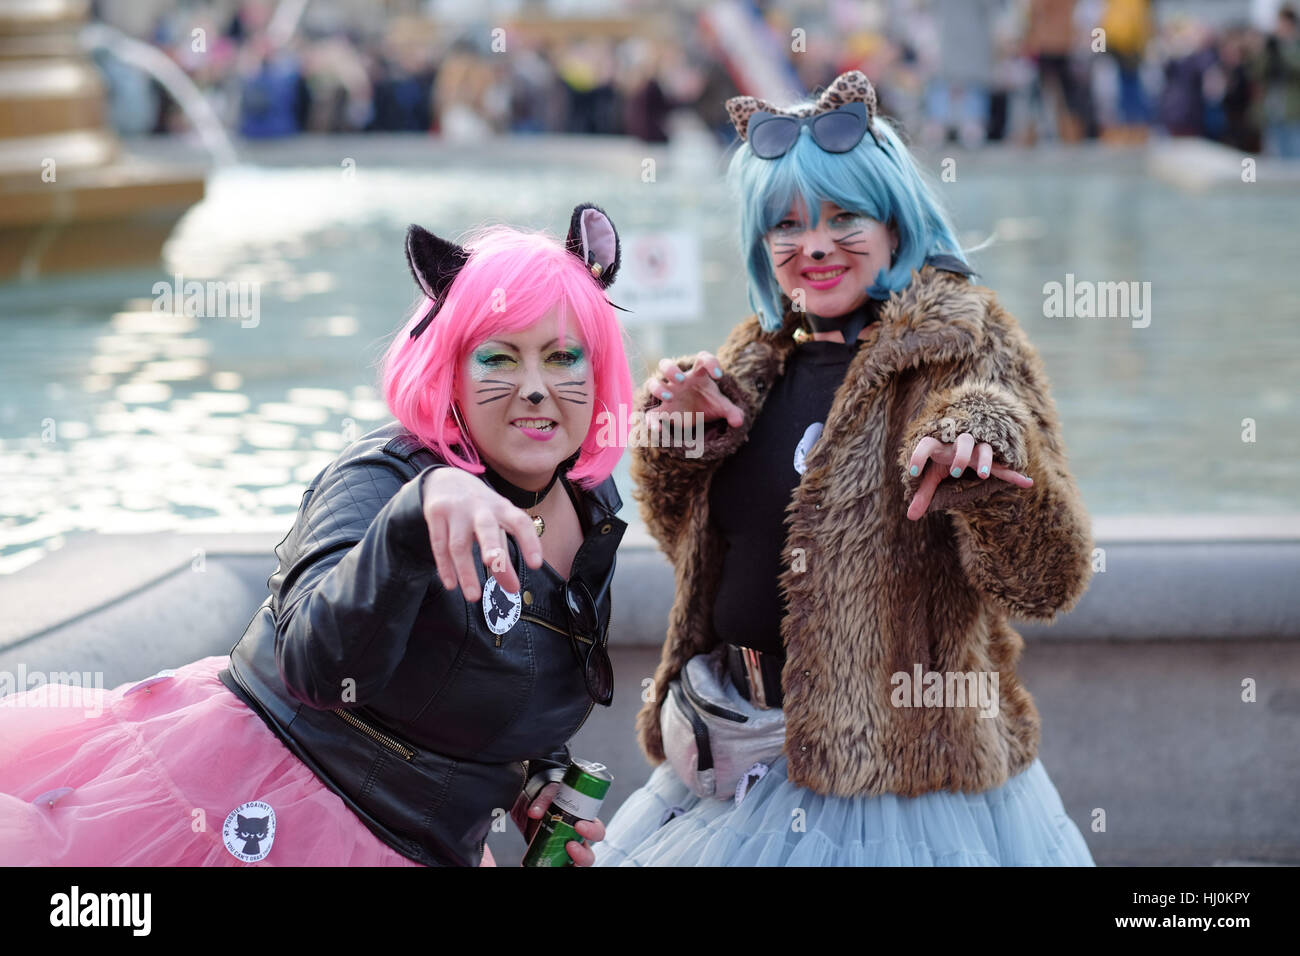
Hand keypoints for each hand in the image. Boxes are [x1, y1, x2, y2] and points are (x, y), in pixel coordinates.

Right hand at [421, 467, 542, 600]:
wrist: (445, 479)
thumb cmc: (479, 508)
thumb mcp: (496, 522)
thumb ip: (504, 554)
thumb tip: (513, 588)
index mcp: (502, 508)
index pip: (519, 522)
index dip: (529, 542)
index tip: (536, 564)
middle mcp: (480, 507)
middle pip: (486, 528)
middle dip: (491, 546)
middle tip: (494, 565)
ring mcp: (456, 510)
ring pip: (459, 544)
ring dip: (466, 571)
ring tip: (474, 596)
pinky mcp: (435, 514)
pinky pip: (438, 545)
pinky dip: (445, 567)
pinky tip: (451, 584)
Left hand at [526, 781, 605, 866]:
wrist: (534, 810)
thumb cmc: (550, 801)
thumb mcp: (548, 796)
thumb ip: (542, 802)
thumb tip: (534, 813)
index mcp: (584, 823)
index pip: (597, 830)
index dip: (592, 831)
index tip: (578, 825)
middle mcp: (578, 841)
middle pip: (589, 855)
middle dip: (582, 854)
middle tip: (570, 845)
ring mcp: (567, 853)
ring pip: (575, 865)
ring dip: (570, 865)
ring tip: (557, 862)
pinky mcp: (555, 858)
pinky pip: (558, 867)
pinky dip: (549, 867)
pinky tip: (539, 865)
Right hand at [643, 351, 743, 432]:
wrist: (697, 415)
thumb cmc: (708, 403)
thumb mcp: (722, 407)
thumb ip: (732, 412)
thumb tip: (739, 422)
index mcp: (697, 375)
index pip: (702, 359)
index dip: (711, 362)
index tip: (719, 376)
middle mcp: (679, 382)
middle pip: (666, 365)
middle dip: (671, 370)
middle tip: (681, 380)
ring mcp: (668, 394)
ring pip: (653, 383)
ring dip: (658, 388)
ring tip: (669, 397)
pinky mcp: (662, 412)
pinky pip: (651, 414)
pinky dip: (651, 421)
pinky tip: (657, 430)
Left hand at [905, 433, 1032, 520]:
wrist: (962, 444)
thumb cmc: (944, 459)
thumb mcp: (932, 475)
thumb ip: (923, 494)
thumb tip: (911, 517)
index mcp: (941, 446)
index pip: (927, 445)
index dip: (918, 457)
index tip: (912, 472)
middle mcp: (960, 444)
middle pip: (964, 443)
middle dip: (960, 457)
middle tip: (955, 472)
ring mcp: (977, 450)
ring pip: (984, 448)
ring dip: (985, 460)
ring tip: (983, 474)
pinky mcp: (990, 459)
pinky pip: (1003, 467)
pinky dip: (1013, 475)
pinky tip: (1026, 483)